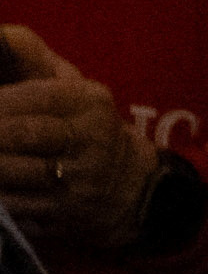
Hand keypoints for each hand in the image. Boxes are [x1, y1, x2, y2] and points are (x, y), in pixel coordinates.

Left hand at [0, 28, 158, 254]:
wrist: (129, 187)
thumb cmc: (81, 126)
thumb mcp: (69, 87)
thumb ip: (28, 58)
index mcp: (91, 102)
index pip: (37, 96)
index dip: (0, 102)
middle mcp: (91, 139)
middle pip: (26, 135)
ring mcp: (79, 181)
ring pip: (16, 173)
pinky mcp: (63, 214)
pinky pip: (16, 206)